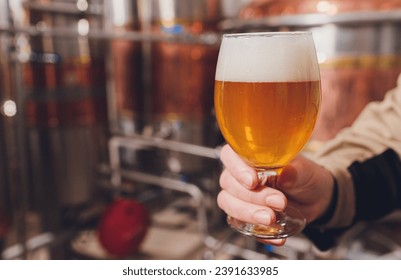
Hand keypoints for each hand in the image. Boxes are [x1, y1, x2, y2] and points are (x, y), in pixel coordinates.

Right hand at [217, 144, 334, 245]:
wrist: (314, 197)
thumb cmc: (304, 176)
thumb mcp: (305, 170)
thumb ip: (295, 171)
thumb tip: (286, 174)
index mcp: (248, 156)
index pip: (229, 156)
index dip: (237, 169)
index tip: (254, 181)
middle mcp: (238, 175)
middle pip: (229, 184)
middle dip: (252, 196)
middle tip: (278, 202)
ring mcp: (238, 197)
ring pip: (228, 204)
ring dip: (248, 214)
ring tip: (272, 219)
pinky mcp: (244, 217)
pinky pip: (242, 226)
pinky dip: (259, 233)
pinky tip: (277, 236)